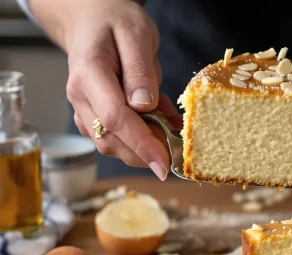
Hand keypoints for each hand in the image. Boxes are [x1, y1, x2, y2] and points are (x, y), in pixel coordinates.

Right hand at [59, 0, 180, 178]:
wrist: (93, 20)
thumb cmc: (116, 23)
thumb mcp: (137, 35)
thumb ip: (140, 71)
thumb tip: (144, 106)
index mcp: (89, 73)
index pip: (115, 118)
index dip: (141, 144)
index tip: (164, 163)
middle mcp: (80, 96)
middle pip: (112, 140)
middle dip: (147, 150)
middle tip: (178, 143)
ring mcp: (83, 109)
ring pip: (113, 145)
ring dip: (146, 144)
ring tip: (169, 120)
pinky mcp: (92, 117)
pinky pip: (116, 138)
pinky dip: (141, 137)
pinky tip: (158, 117)